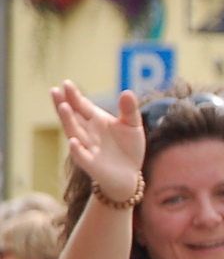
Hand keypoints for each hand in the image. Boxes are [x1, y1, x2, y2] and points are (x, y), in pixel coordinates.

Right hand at [51, 80, 144, 200]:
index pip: (82, 105)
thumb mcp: (132, 125)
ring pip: (74, 133)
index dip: (74, 95)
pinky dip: (76, 150)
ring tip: (63, 107)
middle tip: (55, 91)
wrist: (130, 174)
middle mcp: (87, 132)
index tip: (67, 83)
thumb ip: (129, 110)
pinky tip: (73, 141)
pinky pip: (81, 156)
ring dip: (67, 121)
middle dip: (64, 104)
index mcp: (95, 120)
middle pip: (72, 116)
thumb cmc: (128, 147)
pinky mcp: (91, 164)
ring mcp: (87, 147)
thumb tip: (127, 92)